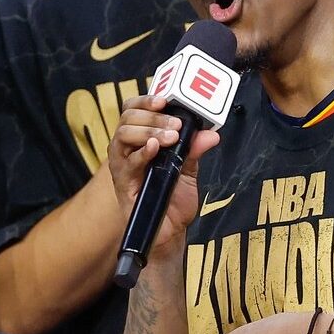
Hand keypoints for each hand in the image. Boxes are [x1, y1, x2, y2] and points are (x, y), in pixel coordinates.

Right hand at [108, 95, 221, 258]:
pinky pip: (126, 164)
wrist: (170, 233)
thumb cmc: (173, 201)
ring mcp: (123, 167)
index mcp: (141, 141)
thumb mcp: (189, 172)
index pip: (134, 110)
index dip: (145, 101)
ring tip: (170, 137)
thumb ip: (195, 151)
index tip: (164, 100)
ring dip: (148, 131)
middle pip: (127, 119)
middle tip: (176, 125)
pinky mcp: (122, 185)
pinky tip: (154, 149)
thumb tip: (210, 133)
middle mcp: (128, 151)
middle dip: (152, 117)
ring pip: (123, 136)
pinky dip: (141, 153)